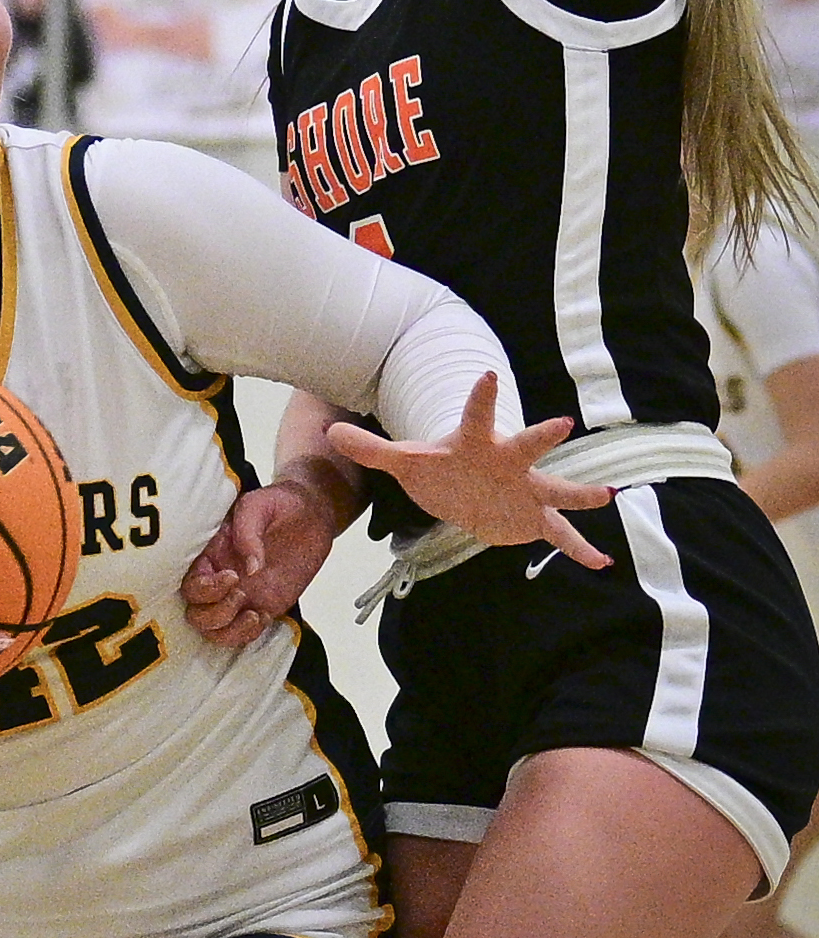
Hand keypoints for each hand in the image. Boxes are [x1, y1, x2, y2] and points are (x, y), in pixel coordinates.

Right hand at [181, 479, 338, 648]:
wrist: (310, 513)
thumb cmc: (278, 503)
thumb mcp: (258, 505)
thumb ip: (248, 533)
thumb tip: (250, 569)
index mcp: (210, 553)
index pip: (189, 583)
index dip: (204, 588)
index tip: (232, 576)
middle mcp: (219, 578)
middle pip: (195, 613)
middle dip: (215, 612)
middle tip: (242, 593)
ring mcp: (240, 595)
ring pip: (214, 630)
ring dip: (229, 630)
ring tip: (255, 613)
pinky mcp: (262, 606)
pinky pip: (243, 635)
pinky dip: (248, 635)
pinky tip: (264, 616)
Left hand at [325, 372, 613, 570]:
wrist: (466, 491)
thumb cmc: (439, 470)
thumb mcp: (405, 463)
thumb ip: (372, 449)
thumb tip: (331, 433)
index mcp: (475, 445)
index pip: (475, 417)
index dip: (480, 397)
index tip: (487, 374)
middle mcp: (507, 463)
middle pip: (525, 448)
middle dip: (540, 439)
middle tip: (563, 425)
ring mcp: (525, 490)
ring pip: (554, 490)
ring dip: (578, 494)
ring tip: (606, 495)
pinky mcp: (533, 518)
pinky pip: (560, 534)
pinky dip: (579, 549)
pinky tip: (601, 563)